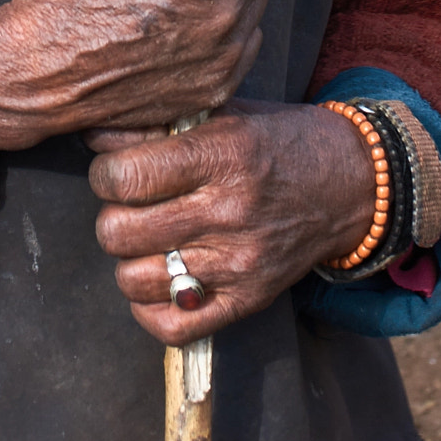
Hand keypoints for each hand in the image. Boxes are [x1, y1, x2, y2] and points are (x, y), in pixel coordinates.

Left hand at [86, 101, 376, 343]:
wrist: (349, 182)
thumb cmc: (272, 139)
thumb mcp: (217, 113)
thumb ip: (154, 125)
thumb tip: (91, 134)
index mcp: (218, 156)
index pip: (123, 177)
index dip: (104, 172)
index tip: (115, 169)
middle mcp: (227, 212)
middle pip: (119, 231)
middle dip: (112, 214)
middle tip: (130, 204)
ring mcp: (239, 263)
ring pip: (136, 279)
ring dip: (129, 258)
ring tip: (147, 237)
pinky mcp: (250, 300)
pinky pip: (174, 326)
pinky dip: (150, 308)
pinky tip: (159, 279)